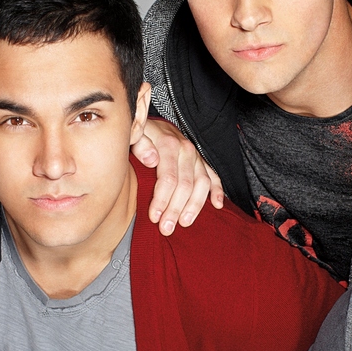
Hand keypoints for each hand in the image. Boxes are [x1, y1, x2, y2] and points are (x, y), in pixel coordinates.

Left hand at [131, 118, 222, 235]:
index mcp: (168, 144)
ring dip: (194, 206)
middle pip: (185, 185)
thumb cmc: (140, 133)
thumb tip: (152, 160)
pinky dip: (217, 191)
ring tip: (185, 222)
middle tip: (166, 228)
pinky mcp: (201, 161)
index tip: (154, 216)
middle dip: (175, 209)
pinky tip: (217, 205)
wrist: (152, 122)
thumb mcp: (134, 133)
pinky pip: (213, 176)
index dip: (162, 200)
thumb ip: (140, 144)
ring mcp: (195, 157)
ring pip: (201, 184)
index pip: (168, 178)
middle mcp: (186, 150)